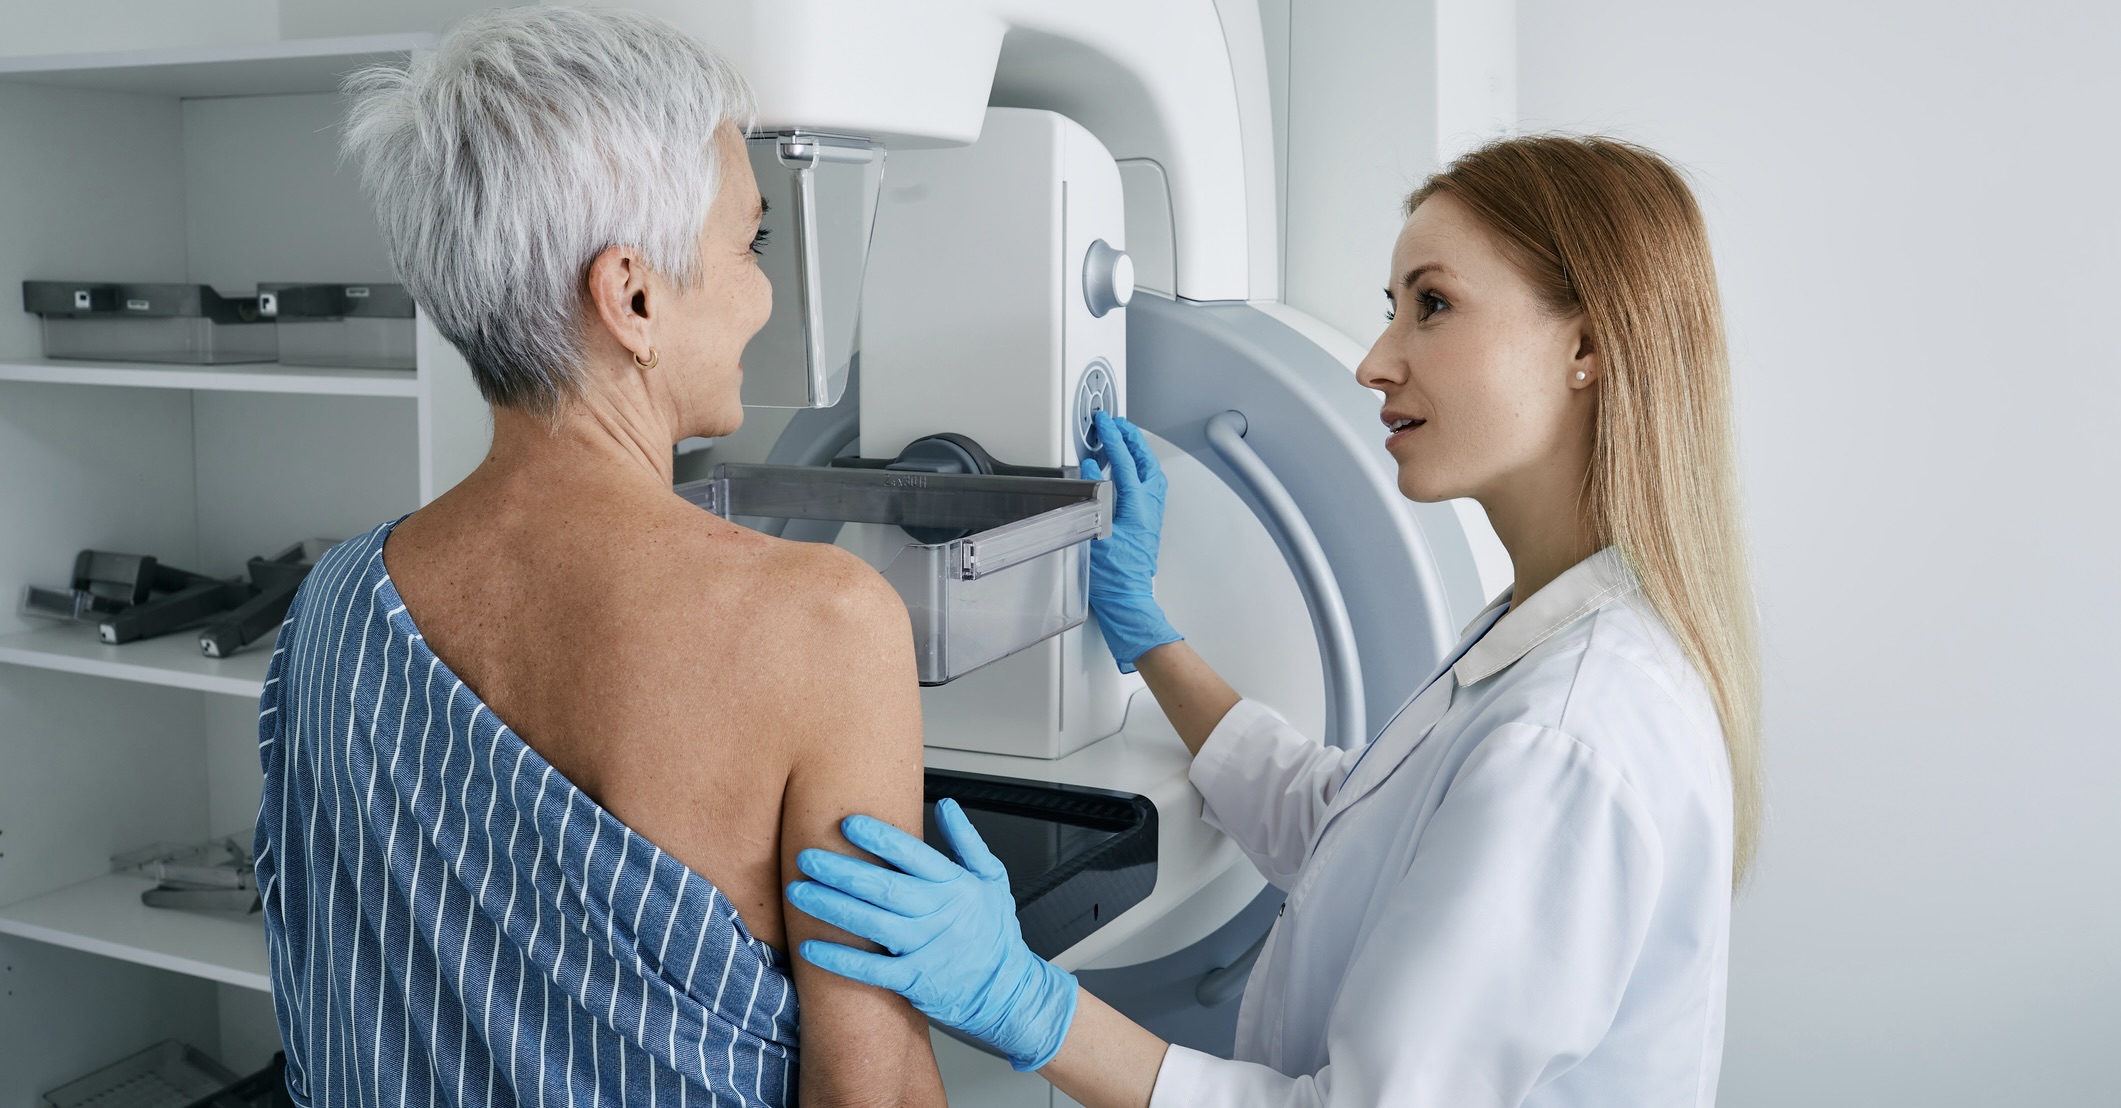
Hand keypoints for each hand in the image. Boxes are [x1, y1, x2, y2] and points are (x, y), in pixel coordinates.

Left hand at [788, 800, 1078, 1071]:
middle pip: (883, 887)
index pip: (913, 855)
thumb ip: (968, 841)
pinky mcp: (913, 980)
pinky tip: (810, 946)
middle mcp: (938, 915)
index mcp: (955, 886)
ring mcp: (925, 949)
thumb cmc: (995, 933)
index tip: (847, 823)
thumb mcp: (993, 879)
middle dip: (841, 871)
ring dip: (831, 907)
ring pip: (871, 924)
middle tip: (806, 856)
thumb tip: (947, 805)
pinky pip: (871, 970)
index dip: (880, 838)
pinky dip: (840, 959)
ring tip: (798, 892)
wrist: (1006, 991)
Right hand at [1078, 411, 1182, 671]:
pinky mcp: (1147, 523)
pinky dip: (1137, 469)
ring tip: (1122, 440)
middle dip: (1131, 439)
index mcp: (1138, 506)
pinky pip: (1147, 485)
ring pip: (1150, 473)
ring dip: (1136, 453)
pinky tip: (1126, 471)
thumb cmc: (1113, 577)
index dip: (1113, 438)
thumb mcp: (1094, 532)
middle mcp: (1150, 508)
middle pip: (1145, 462)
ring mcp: (1151, 515)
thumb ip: (1094, 497)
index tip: (1105, 423)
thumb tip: (1093, 472)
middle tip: (1117, 424)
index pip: (1126, 462)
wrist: (1127, 601)